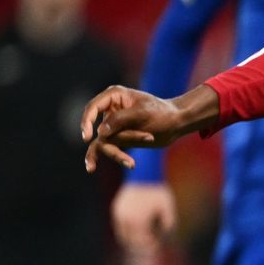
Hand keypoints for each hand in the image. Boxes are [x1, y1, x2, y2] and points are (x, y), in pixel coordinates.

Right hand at [82, 85, 215, 172]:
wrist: (177, 123)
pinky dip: (115, 157)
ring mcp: (113, 125)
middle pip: (101, 129)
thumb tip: (100, 132)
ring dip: (118, 154)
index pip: (92, 108)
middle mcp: (110, 110)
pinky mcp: (118, 137)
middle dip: (120, 139)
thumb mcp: (143, 113)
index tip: (86, 136)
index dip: (86, 122)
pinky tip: (96, 168)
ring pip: (104, 142)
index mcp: (114, 96)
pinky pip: (109, 148)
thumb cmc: (162, 113)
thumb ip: (120, 119)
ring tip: (132, 164)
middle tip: (146, 139)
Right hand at [112, 183, 176, 251]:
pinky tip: (136, 229)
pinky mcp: (116, 209)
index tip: (157, 245)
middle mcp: (126, 219)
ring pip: (122, 234)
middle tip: (150, 244)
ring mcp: (119, 214)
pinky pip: (119, 225)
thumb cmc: (158, 192)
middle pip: (131, 240)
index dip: (150, 245)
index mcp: (139, 221)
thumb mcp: (168, 208)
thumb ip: (168, 223)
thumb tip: (165, 235)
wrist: (143, 174)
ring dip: (132, 238)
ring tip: (143, 238)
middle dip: (141, 244)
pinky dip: (126, 230)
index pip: (142, 240)